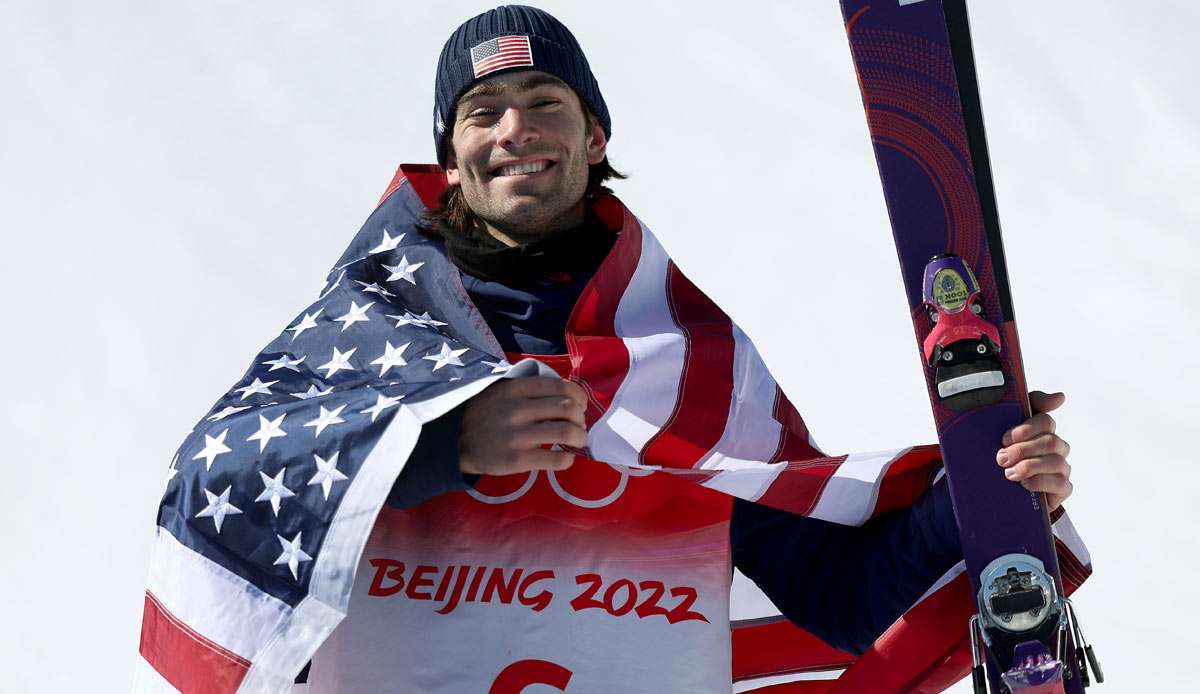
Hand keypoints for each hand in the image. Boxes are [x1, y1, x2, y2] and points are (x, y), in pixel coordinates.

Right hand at [458, 376, 587, 475]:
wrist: (457, 444)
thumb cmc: (484, 415)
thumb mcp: (501, 392)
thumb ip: (527, 389)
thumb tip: (565, 394)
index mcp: (515, 390)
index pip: (559, 386)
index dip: (578, 395)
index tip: (580, 405)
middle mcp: (517, 410)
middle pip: (567, 408)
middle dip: (580, 418)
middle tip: (578, 425)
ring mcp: (518, 436)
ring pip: (566, 432)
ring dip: (580, 437)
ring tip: (577, 440)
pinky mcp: (518, 459)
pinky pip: (555, 459)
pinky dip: (568, 459)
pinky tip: (566, 458)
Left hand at [996, 390, 1072, 511]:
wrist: (1000, 491)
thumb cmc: (1005, 457)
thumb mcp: (1005, 432)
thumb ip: (1027, 407)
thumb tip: (1060, 397)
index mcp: (1044, 431)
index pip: (1046, 421)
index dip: (1026, 429)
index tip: (1004, 439)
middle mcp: (1057, 448)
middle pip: (1051, 441)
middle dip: (1023, 450)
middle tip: (1001, 458)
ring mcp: (1062, 468)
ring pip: (1055, 461)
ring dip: (1029, 466)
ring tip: (1008, 473)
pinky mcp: (1062, 489)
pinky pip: (1060, 483)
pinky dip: (1039, 483)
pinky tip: (1023, 484)